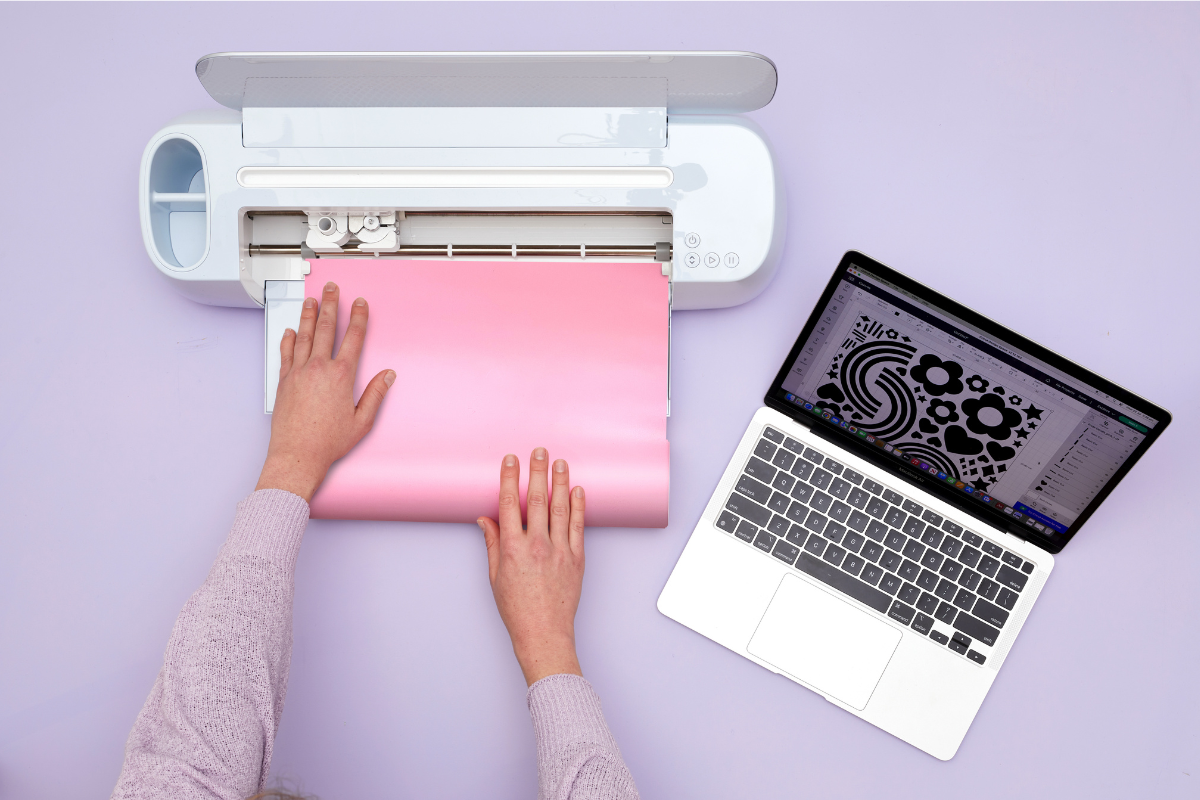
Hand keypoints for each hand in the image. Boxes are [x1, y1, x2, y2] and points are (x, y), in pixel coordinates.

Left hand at [255, 281, 394, 501]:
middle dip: (332, 305)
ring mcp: (298, 372)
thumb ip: (376, 394)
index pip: (353, 338)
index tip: (359, 303)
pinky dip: (288, 339)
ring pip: (304, 335)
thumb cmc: (327, 442)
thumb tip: (387, 376)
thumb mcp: (362, 421)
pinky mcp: (284, 381)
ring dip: (309, 315)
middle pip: (327, 328)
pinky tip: (290, 330)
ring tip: (312, 300)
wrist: (297, 454)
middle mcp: (318, 368)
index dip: (358, 317)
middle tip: (333, 289)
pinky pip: (286, 353)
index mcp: (341, 376)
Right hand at [479, 448, 585, 685]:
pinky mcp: (576, 558)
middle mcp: (537, 546)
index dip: (510, 478)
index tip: (511, 460)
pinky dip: (578, 506)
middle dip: (538, 471)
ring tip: (560, 462)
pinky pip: (578, 526)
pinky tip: (577, 490)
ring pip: (561, 508)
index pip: (510, 503)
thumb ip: (492, 543)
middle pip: (538, 499)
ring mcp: (559, 551)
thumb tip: (485, 519)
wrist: (544, 633)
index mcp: (512, 549)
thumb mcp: (495, 576)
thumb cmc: (517, 608)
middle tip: (539, 451)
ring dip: (560, 481)